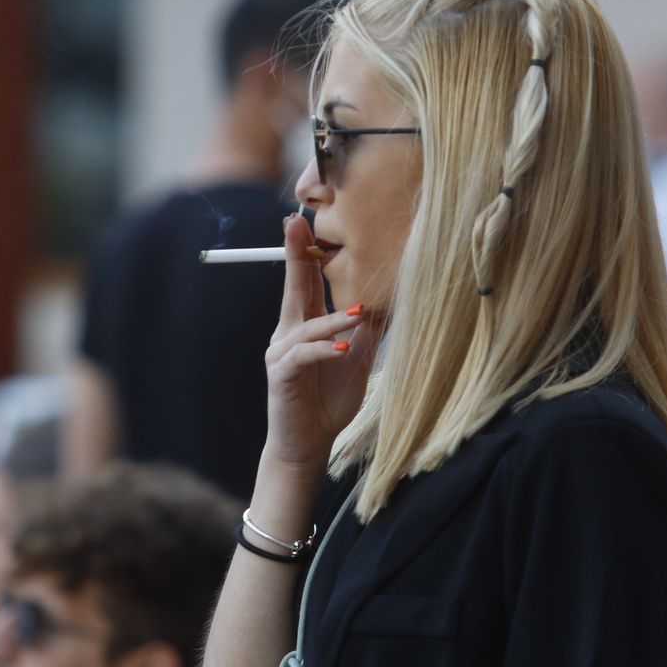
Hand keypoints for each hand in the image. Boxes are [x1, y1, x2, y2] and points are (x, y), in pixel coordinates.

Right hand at [263, 214, 383, 470]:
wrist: (307, 443)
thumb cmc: (328, 401)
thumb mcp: (355, 359)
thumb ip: (365, 330)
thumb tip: (385, 301)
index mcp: (303, 325)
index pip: (303, 282)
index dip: (304, 253)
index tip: (305, 223)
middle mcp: (287, 334)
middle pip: (292, 288)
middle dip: (294, 255)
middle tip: (295, 224)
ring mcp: (281, 354)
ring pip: (305, 325)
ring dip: (333, 318)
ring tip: (359, 313)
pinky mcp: (281, 376)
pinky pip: (303, 356)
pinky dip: (323, 349)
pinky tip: (341, 348)